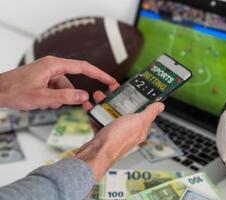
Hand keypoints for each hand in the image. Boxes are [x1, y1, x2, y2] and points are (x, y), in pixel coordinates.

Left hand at [0, 56, 118, 109]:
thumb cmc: (14, 90)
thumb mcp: (42, 97)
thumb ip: (65, 97)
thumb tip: (85, 96)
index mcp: (54, 65)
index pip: (84, 67)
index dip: (99, 74)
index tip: (111, 81)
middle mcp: (53, 66)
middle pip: (71, 83)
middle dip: (66, 96)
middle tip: (54, 102)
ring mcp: (48, 73)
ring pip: (64, 89)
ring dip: (57, 99)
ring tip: (41, 102)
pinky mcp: (44, 79)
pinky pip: (56, 90)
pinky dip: (52, 98)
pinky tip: (39, 100)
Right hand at [76, 92, 164, 180]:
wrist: (96, 154)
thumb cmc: (117, 140)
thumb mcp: (138, 121)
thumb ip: (150, 113)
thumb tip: (160, 106)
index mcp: (139, 128)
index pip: (142, 110)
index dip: (138, 98)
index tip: (132, 88)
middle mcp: (127, 131)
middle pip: (124, 110)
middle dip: (117, 98)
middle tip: (112, 89)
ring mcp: (114, 133)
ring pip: (110, 114)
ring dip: (104, 103)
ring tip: (98, 95)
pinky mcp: (102, 135)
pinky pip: (98, 120)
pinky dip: (94, 112)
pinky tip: (89, 106)